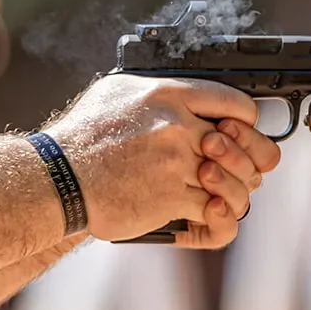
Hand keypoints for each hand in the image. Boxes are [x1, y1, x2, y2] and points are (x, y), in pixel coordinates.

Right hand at [40, 74, 280, 247]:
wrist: (59, 178)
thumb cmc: (81, 137)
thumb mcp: (116, 92)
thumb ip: (154, 91)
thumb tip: (179, 95)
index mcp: (168, 95)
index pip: (235, 102)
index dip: (247, 121)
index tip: (242, 131)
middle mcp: (178, 125)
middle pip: (246, 144)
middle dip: (251, 159)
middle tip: (243, 168)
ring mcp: (177, 162)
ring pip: (236, 181)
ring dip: (234, 192)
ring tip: (221, 195)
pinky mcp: (172, 196)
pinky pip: (216, 211)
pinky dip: (217, 218)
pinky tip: (209, 213)